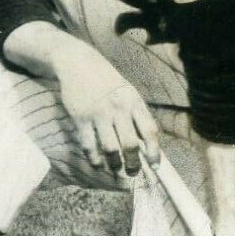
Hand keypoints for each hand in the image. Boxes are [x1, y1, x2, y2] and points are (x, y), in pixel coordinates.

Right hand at [51, 39, 160, 181]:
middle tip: (132, 172)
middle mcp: (118, 108)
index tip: (155, 166)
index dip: (154, 152)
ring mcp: (98, 113)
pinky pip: (89, 145)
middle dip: (133, 164)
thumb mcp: (128, 93)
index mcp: (134, 102)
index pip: (149, 131)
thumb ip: (137, 115)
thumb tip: (147, 145)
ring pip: (110, 148)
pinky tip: (97, 163)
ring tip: (115, 169)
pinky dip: (94, 159)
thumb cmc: (107, 81)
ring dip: (114, 164)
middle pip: (130, 144)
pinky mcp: (80, 117)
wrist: (79, 63)